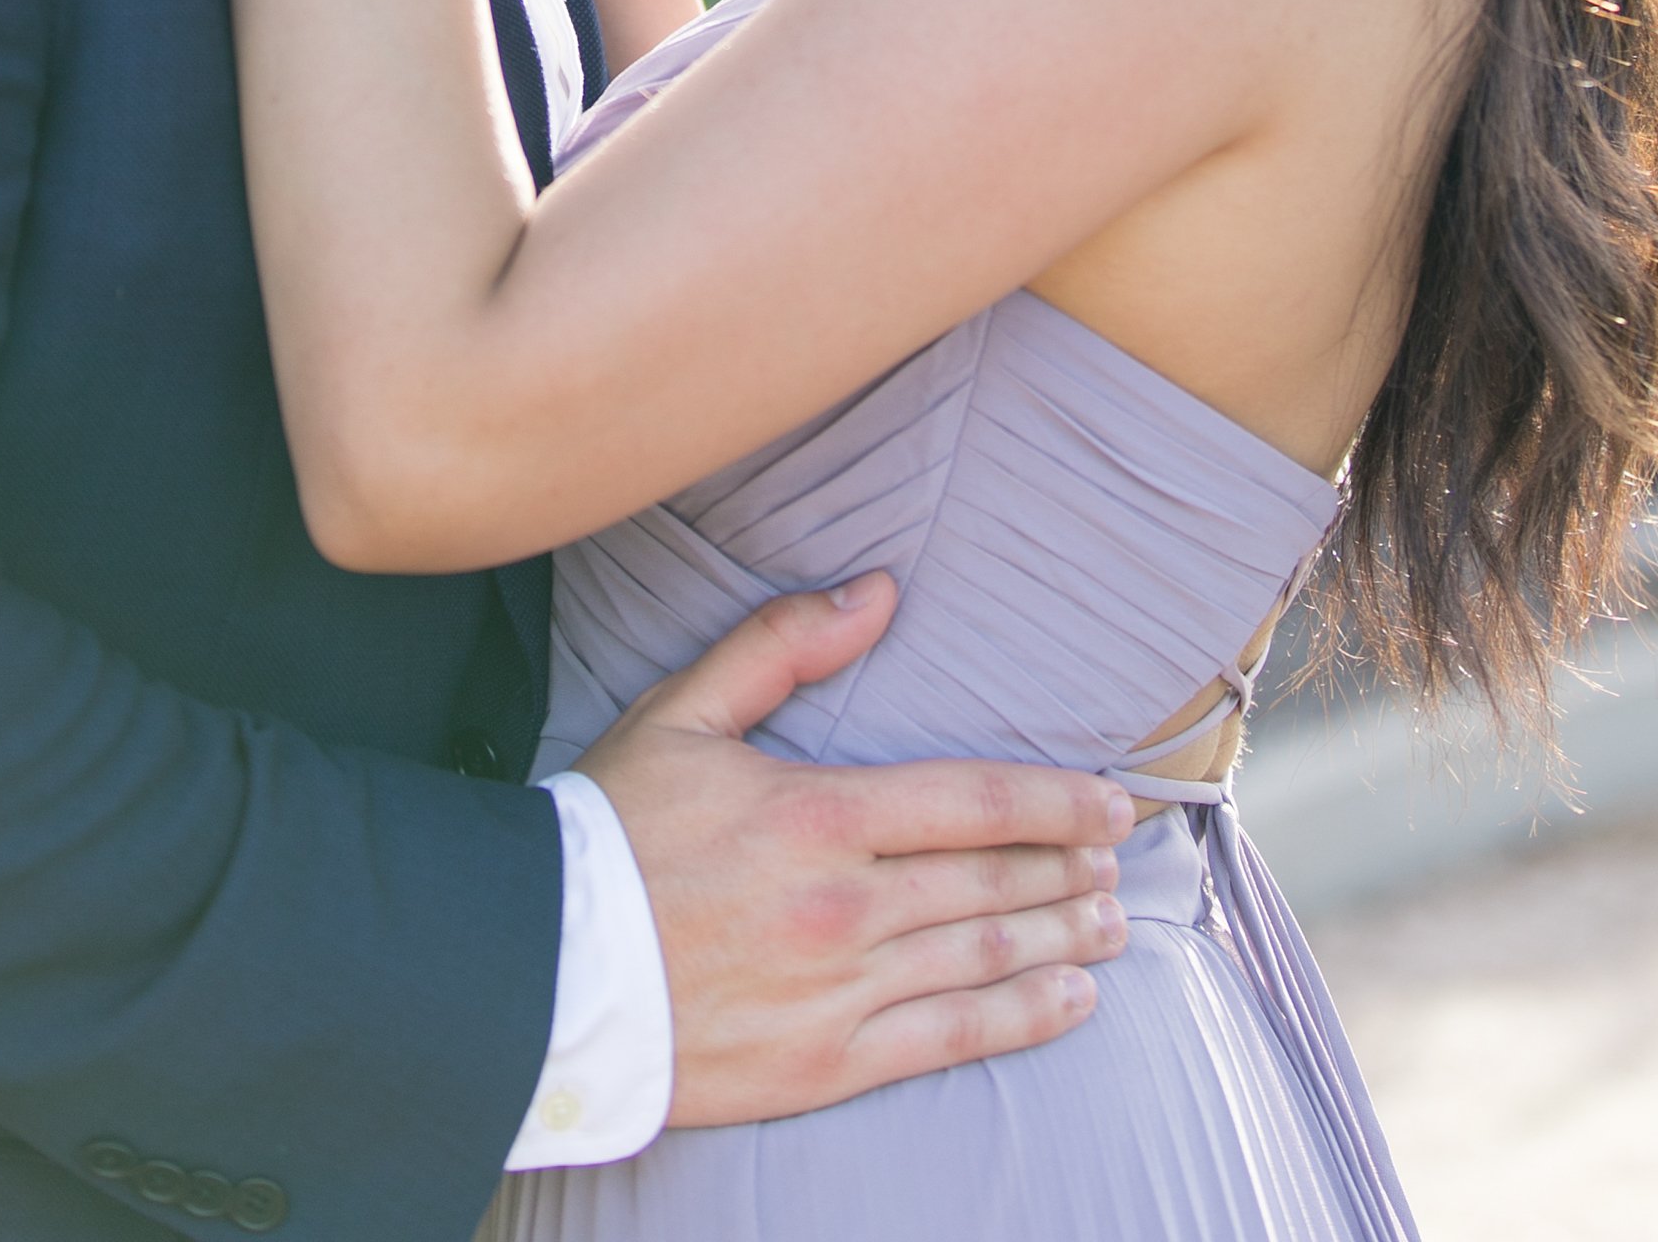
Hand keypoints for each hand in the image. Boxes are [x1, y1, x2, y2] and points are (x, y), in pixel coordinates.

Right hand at [581, 574, 1131, 1127]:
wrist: (538, 971)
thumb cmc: (610, 833)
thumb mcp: (684, 713)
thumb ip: (782, 645)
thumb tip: (877, 592)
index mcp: (817, 814)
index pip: (972, 801)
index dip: (1055, 802)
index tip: (1111, 802)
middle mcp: (843, 907)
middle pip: (992, 883)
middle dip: (1069, 869)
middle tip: (1119, 862)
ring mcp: (838, 993)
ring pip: (983, 960)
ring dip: (1062, 940)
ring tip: (1110, 926)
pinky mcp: (824, 1064)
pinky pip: (947, 1041)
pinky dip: (1021, 1020)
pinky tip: (1068, 1004)